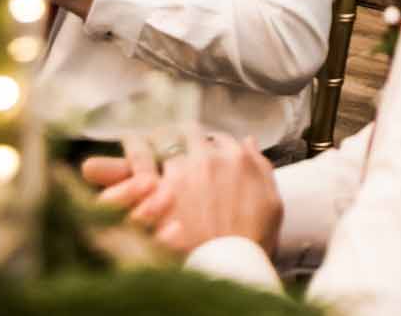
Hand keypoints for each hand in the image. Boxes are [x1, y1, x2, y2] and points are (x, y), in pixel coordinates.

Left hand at [92, 130, 281, 257]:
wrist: (230, 267)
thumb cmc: (253, 240)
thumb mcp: (272, 202)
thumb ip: (261, 167)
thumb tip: (249, 142)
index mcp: (239, 158)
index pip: (218, 137)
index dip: (209, 145)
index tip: (202, 153)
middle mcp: (209, 159)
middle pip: (188, 133)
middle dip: (180, 138)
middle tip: (169, 145)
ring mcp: (182, 174)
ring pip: (162, 145)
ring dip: (154, 149)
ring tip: (143, 153)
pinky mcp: (158, 193)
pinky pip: (142, 169)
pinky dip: (137, 170)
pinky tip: (128, 172)